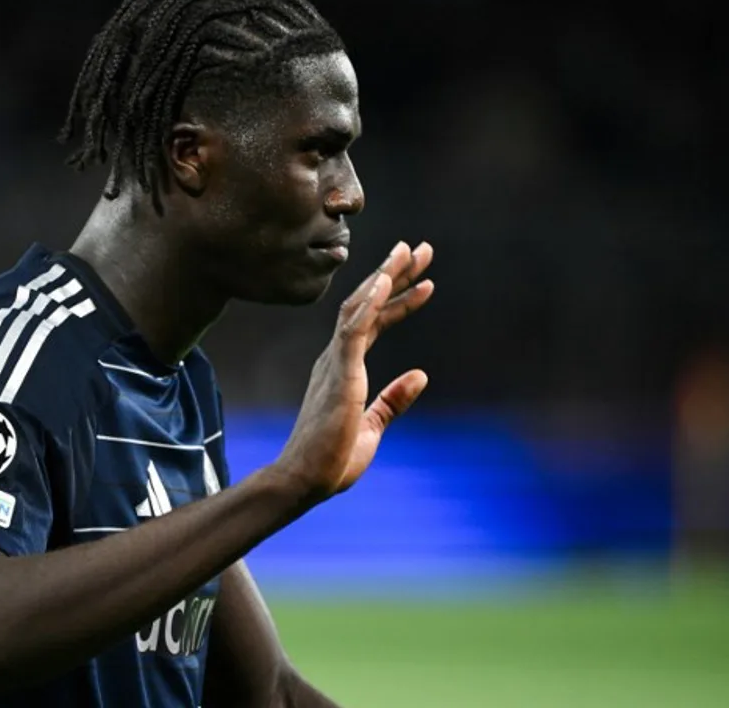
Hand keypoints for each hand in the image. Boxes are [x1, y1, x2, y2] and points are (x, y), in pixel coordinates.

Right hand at [274, 241, 433, 501]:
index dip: (399, 299)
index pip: (374, 323)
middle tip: (421, 248)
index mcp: (343, 368)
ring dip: (387, 278)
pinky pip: (353, 329)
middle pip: (367, 304)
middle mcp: (336, 357)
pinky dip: (370, 303)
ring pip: (361, 307)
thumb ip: (393, 400)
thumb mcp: (372, 426)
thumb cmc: (331, 459)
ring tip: (412, 252)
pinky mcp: (338, 373)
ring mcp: (335, 362)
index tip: (424, 279)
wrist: (305, 481)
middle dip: (395, 274)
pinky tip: (385, 281)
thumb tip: (421, 375)